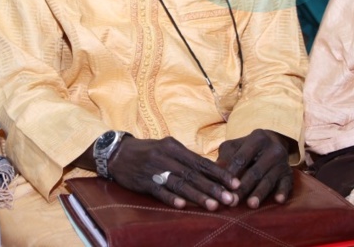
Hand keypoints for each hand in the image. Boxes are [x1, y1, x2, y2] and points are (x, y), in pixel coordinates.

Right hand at [106, 136, 239, 210]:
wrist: (117, 153)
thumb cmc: (148, 152)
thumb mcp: (167, 149)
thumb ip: (186, 159)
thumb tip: (210, 171)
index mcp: (174, 147)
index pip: (202, 161)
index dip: (220, 173)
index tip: (236, 184)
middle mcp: (166, 156)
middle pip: (194, 174)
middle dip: (214, 187)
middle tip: (231, 199)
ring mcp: (154, 169)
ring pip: (180, 183)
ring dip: (197, 195)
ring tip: (213, 205)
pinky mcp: (143, 181)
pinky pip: (159, 191)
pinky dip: (170, 198)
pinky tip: (182, 206)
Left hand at [216, 129, 293, 207]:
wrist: (272, 143)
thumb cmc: (246, 148)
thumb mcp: (234, 147)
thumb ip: (225, 158)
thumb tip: (214, 172)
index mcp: (257, 138)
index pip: (241, 158)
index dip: (231, 173)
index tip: (222, 187)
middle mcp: (272, 148)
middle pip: (255, 171)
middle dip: (243, 188)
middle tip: (233, 201)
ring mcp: (282, 161)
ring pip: (269, 179)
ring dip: (259, 193)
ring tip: (251, 204)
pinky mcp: (288, 173)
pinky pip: (287, 184)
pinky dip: (283, 192)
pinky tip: (278, 200)